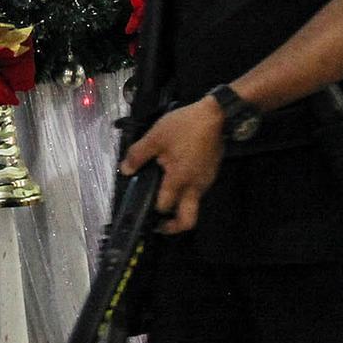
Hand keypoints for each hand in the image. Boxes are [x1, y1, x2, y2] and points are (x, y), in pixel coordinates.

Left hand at [119, 98, 225, 233]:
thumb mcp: (156, 137)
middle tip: (160, 225)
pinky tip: (177, 177)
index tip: (142, 210)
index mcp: (179, 180)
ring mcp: (206, 182)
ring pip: (194, 205)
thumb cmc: (185, 126)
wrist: (217, 115)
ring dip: (180, 207)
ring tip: (164, 194)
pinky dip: (187, 192)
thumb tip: (125, 170)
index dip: (153, 210)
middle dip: (173, 227)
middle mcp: (195, 187)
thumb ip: (138, 155)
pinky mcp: (211, 174)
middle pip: (188, 220)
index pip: (165, 207)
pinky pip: (198, 191)